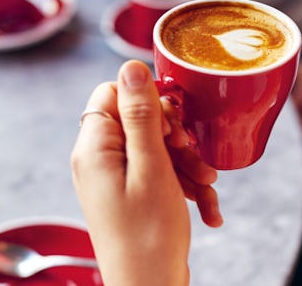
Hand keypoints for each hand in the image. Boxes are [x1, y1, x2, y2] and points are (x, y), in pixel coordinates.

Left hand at [72, 60, 220, 285]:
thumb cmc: (149, 235)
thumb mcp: (151, 167)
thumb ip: (140, 114)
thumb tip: (131, 66)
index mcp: (94, 148)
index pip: (113, 94)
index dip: (145, 99)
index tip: (171, 121)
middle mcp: (100, 159)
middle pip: (138, 119)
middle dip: (173, 134)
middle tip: (190, 152)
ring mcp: (117, 176)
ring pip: (155, 145)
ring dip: (185, 160)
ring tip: (206, 183)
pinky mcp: (133, 190)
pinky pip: (160, 170)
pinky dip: (183, 181)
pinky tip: (205, 203)